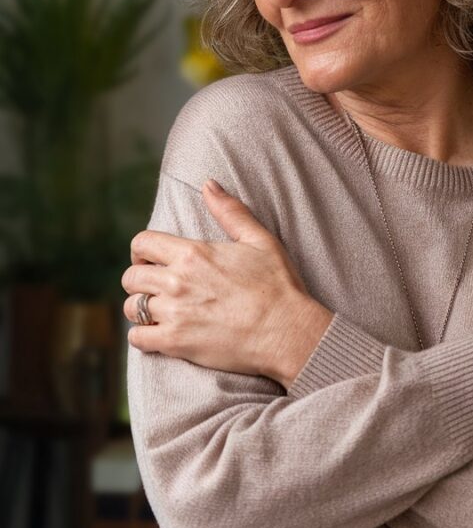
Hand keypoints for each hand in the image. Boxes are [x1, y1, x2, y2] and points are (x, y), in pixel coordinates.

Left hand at [122, 179, 333, 386]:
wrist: (287, 331)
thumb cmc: (277, 285)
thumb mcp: (259, 240)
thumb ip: (230, 211)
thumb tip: (208, 184)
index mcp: (193, 253)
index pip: (142, 243)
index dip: (142, 250)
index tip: (151, 259)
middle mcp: (177, 281)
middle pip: (131, 277)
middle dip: (139, 280)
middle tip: (156, 287)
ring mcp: (174, 313)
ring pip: (131, 308)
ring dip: (141, 309)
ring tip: (158, 311)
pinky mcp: (176, 343)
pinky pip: (138, 338)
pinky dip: (142, 336)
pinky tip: (158, 333)